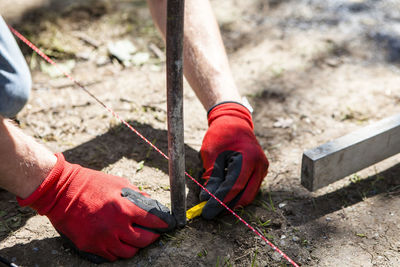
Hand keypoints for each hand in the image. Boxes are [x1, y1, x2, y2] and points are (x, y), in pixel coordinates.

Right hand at [17, 153, 174, 261]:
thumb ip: (137, 196)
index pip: (153, 221)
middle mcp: (115, 226)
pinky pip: (112, 256)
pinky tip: (119, 240)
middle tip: (153, 232)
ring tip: (136, 237)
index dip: (164, 224)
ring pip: (129, 253)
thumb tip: (152, 205)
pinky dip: (118, 250)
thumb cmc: (92, 184)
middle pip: (144, 241)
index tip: (168, 224)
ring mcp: (102, 239)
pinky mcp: (91, 246)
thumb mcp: (119, 183)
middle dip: (152, 237)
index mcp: (124, 208)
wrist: (61, 193)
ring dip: (136, 246)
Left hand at [199, 102, 268, 218]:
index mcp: (248, 157)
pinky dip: (236, 194)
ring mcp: (262, 169)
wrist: (234, 121)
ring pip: (248, 195)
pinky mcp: (260, 172)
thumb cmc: (221, 134)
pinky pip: (249, 188)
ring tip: (213, 204)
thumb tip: (206, 199)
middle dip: (226, 206)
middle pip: (245, 196)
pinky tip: (222, 195)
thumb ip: (211, 177)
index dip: (220, 201)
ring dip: (231, 201)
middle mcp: (260, 165)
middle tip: (209, 212)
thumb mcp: (211, 154)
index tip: (206, 211)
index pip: (234, 186)